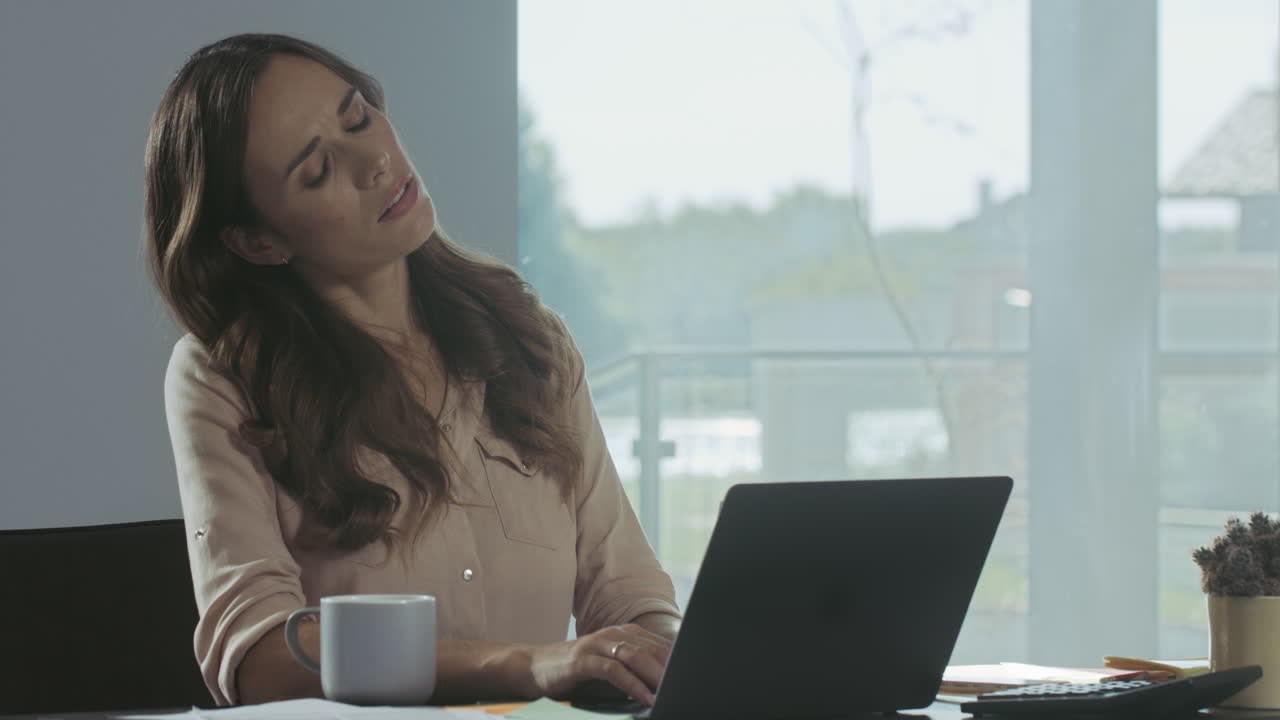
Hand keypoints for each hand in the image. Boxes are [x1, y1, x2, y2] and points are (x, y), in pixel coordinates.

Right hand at [522, 623, 673, 705]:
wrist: (534, 667)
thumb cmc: (577, 672)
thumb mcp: (609, 668)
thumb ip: (634, 671)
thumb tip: (664, 687)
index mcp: (624, 634)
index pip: (660, 645)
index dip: (678, 662)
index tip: (694, 678)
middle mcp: (613, 634)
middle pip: (651, 649)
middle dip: (671, 669)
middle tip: (687, 687)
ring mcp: (597, 644)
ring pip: (635, 656)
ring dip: (655, 676)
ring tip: (670, 692)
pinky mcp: (583, 660)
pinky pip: (613, 670)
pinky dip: (632, 685)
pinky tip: (643, 697)